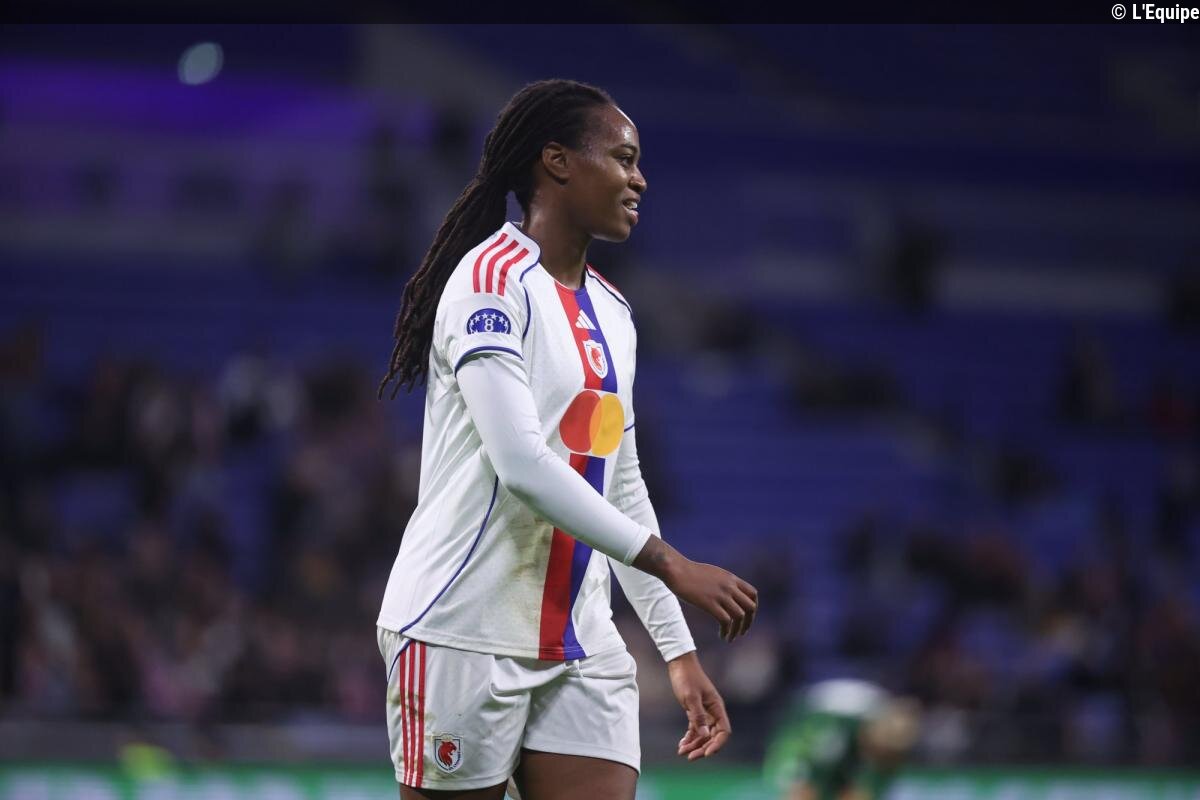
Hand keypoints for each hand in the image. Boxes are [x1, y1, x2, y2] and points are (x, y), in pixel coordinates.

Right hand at [633, 537, 757, 641]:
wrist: (676, 570)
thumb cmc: (690, 572)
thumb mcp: (713, 573)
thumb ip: (723, 582)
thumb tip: (727, 592)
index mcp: (731, 578)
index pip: (753, 594)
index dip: (753, 607)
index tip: (746, 616)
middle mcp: (729, 586)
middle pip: (750, 607)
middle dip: (748, 622)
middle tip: (741, 631)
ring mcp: (720, 595)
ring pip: (739, 616)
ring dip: (737, 630)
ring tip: (730, 637)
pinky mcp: (709, 604)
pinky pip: (725, 621)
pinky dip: (726, 631)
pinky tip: (722, 636)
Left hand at [667, 652, 730, 760]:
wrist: (679, 663)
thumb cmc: (687, 677)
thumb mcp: (691, 697)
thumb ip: (698, 717)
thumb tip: (705, 736)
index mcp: (717, 708)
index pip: (724, 731)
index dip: (717, 744)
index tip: (705, 753)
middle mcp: (713, 712)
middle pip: (713, 736)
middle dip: (702, 748)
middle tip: (689, 757)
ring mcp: (704, 712)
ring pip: (703, 734)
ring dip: (694, 744)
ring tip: (681, 752)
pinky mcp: (695, 711)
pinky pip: (695, 729)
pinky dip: (689, 737)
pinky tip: (682, 744)